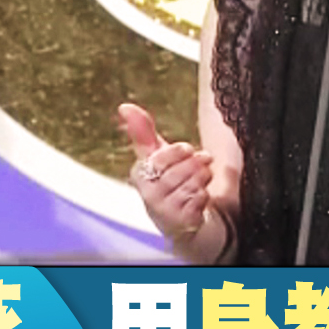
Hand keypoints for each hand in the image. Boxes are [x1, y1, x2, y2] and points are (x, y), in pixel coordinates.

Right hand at [118, 102, 213, 243]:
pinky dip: (204, 195)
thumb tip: (124, 106)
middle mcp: (148, 194)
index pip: (160, 158)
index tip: (189, 149)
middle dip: (196, 164)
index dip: (179, 151)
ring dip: (203, 178)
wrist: (177, 218)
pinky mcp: (180, 222)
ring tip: (204, 176)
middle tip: (204, 160)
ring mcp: (164, 210)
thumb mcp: (155, 154)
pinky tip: (200, 196)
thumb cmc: (166, 180)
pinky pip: (199, 201)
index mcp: (140, 174)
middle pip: (180, 172)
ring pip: (191, 185)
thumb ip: (142, 131)